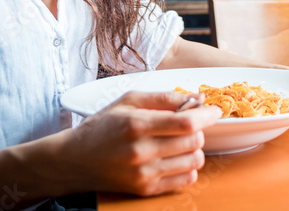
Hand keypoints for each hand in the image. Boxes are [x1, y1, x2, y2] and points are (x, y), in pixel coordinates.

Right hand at [60, 91, 222, 195]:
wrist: (74, 160)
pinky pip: (185, 180)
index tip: (214, 110)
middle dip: (199, 130)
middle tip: (188, 124)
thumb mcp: (129, 101)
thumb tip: (199, 98)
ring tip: (180, 142)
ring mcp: (143, 174)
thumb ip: (165, 98)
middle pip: (194, 141)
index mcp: (137, 125)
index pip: (186, 122)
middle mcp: (141, 152)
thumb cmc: (102, 126)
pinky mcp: (144, 190)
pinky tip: (175, 158)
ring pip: (194, 161)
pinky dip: (188, 168)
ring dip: (194, 149)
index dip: (207, 115)